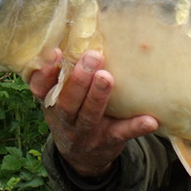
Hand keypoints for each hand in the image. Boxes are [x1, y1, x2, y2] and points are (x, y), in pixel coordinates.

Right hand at [29, 49, 157, 177]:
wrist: (83, 159)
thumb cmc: (74, 115)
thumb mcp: (60, 100)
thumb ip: (64, 76)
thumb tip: (80, 32)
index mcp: (52, 104)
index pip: (41, 88)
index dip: (45, 72)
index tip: (56, 52)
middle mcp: (65, 119)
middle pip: (67, 101)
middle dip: (79, 79)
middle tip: (92, 57)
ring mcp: (87, 132)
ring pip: (90, 115)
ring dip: (98, 96)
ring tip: (107, 77)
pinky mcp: (109, 141)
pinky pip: (122, 134)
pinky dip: (136, 127)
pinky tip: (150, 120)